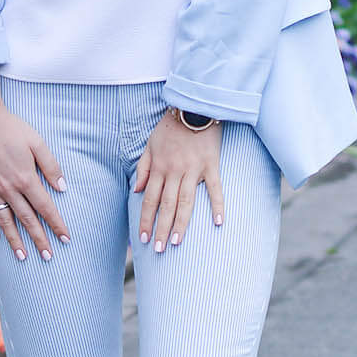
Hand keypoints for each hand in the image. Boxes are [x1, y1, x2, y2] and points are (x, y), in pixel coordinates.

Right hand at [0, 94, 69, 262]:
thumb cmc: (12, 128)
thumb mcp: (37, 143)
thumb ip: (51, 166)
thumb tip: (63, 188)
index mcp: (25, 178)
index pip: (45, 208)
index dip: (56, 224)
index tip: (65, 239)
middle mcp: (9, 188)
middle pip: (27, 219)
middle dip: (39, 239)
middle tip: (47, 257)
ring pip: (6, 221)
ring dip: (15, 240)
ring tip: (23, 257)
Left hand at [132, 112, 224, 252]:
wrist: (193, 106)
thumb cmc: (170, 126)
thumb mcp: (150, 144)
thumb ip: (143, 168)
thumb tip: (137, 190)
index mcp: (159, 168)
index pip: (149, 200)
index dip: (145, 220)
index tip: (143, 238)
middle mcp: (174, 171)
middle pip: (167, 206)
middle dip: (161, 229)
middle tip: (159, 249)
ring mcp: (194, 170)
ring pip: (186, 202)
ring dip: (181, 224)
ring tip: (177, 243)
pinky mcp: (211, 165)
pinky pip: (215, 188)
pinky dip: (218, 205)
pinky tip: (218, 222)